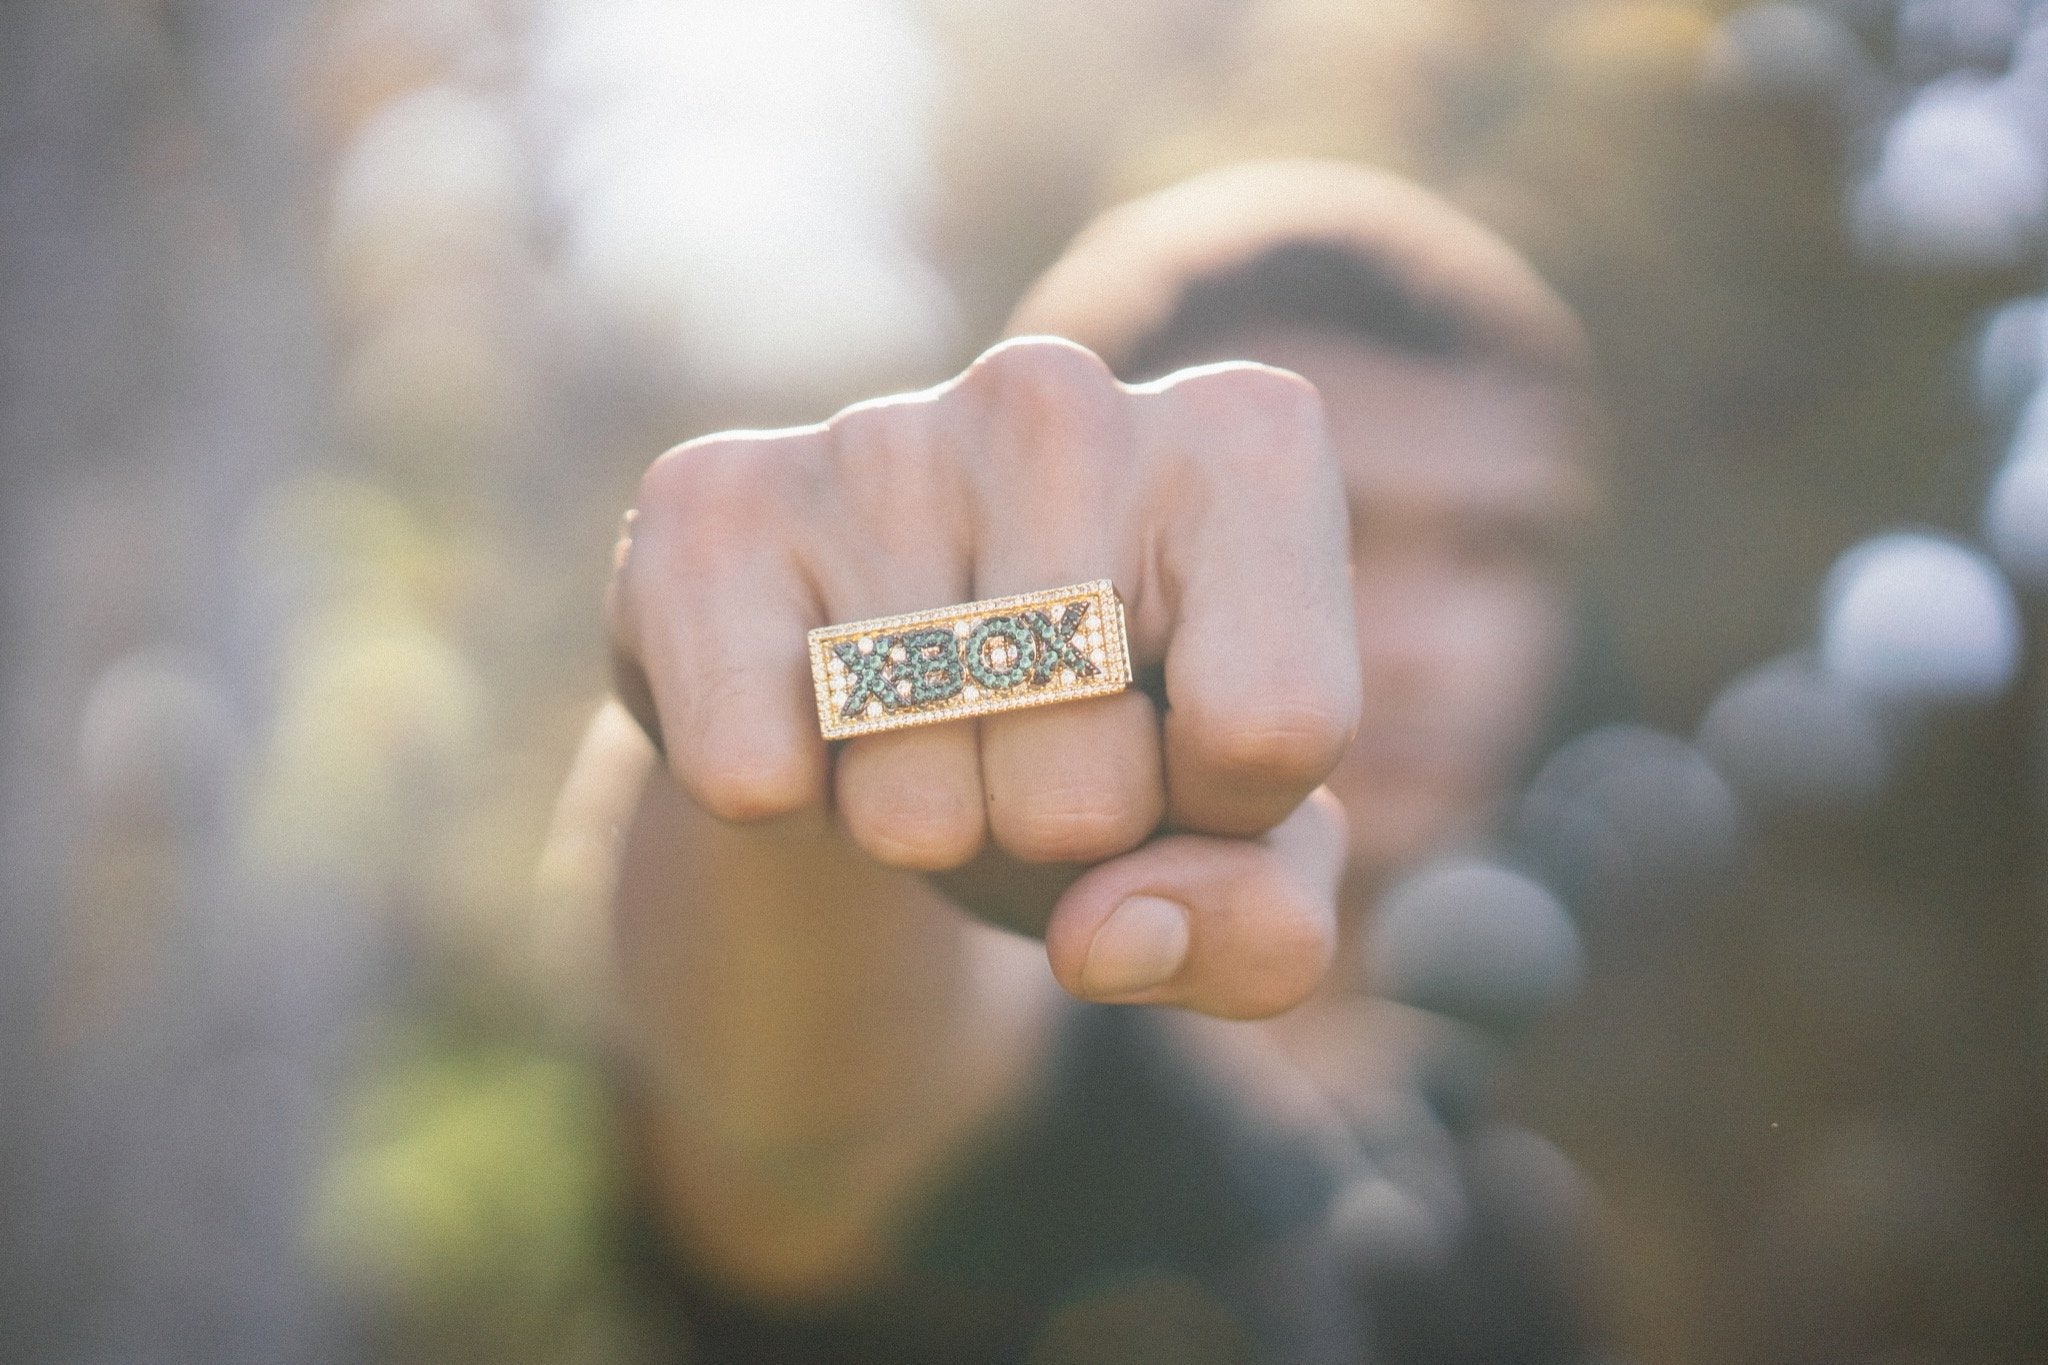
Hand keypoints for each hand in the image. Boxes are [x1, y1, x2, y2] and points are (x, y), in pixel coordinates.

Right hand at [607, 337, 1359, 1017]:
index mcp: (1247, 444)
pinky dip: (783, 806)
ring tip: (924, 724)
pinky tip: (806, 706)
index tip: (1180, 754)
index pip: (1274, 731)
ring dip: (922, 829)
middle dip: (1057, 839)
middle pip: (1090, 793)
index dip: (1218, 817)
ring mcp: (876, 435)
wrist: (889, 667)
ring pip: (916, 809)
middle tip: (1023, 746)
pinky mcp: (711, 503)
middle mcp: (1064, 397)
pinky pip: (749, 776)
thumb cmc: (1098, 738)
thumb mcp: (1236, 854)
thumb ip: (1266, 929)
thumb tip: (1108, 935)